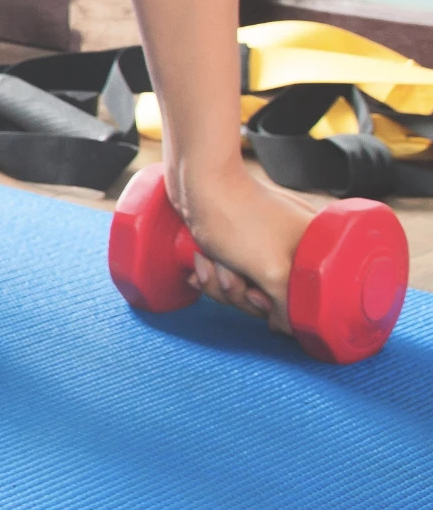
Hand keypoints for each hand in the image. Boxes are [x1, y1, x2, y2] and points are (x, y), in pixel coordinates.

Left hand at [166, 155, 316, 329]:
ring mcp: (263, 249)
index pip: (303, 304)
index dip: (276, 309)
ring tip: (210, 260)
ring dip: (219, 283)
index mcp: (313, 255)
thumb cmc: (237, 218)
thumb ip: (288, 305)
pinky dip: (209, 273)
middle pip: (268, 301)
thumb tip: (288, 328)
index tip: (258, 296)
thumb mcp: (271, 270)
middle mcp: (293, 252)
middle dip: (239, 293)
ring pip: (242, 292)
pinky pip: (225, 278)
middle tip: (230, 274)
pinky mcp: (236, 248)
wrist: (197, 181)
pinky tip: (200, 262)